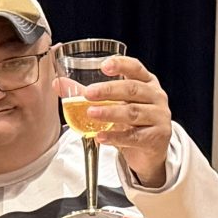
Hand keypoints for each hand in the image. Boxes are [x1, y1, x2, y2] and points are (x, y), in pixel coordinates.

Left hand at [55, 53, 172, 185]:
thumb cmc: (132, 123)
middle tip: (88, 94)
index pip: (135, 68)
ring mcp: (159, 117)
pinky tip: (101, 136)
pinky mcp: (157, 137)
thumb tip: (59, 84)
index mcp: (147, 82)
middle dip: (109, 90)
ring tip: (91, 113)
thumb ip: (89, 94)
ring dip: (110, 113)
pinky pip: (134, 137)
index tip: (104, 65)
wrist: (149, 152)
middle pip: (132, 89)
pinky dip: (115, 137)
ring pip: (133, 112)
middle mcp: (156, 96)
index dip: (121, 65)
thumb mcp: (114, 105)